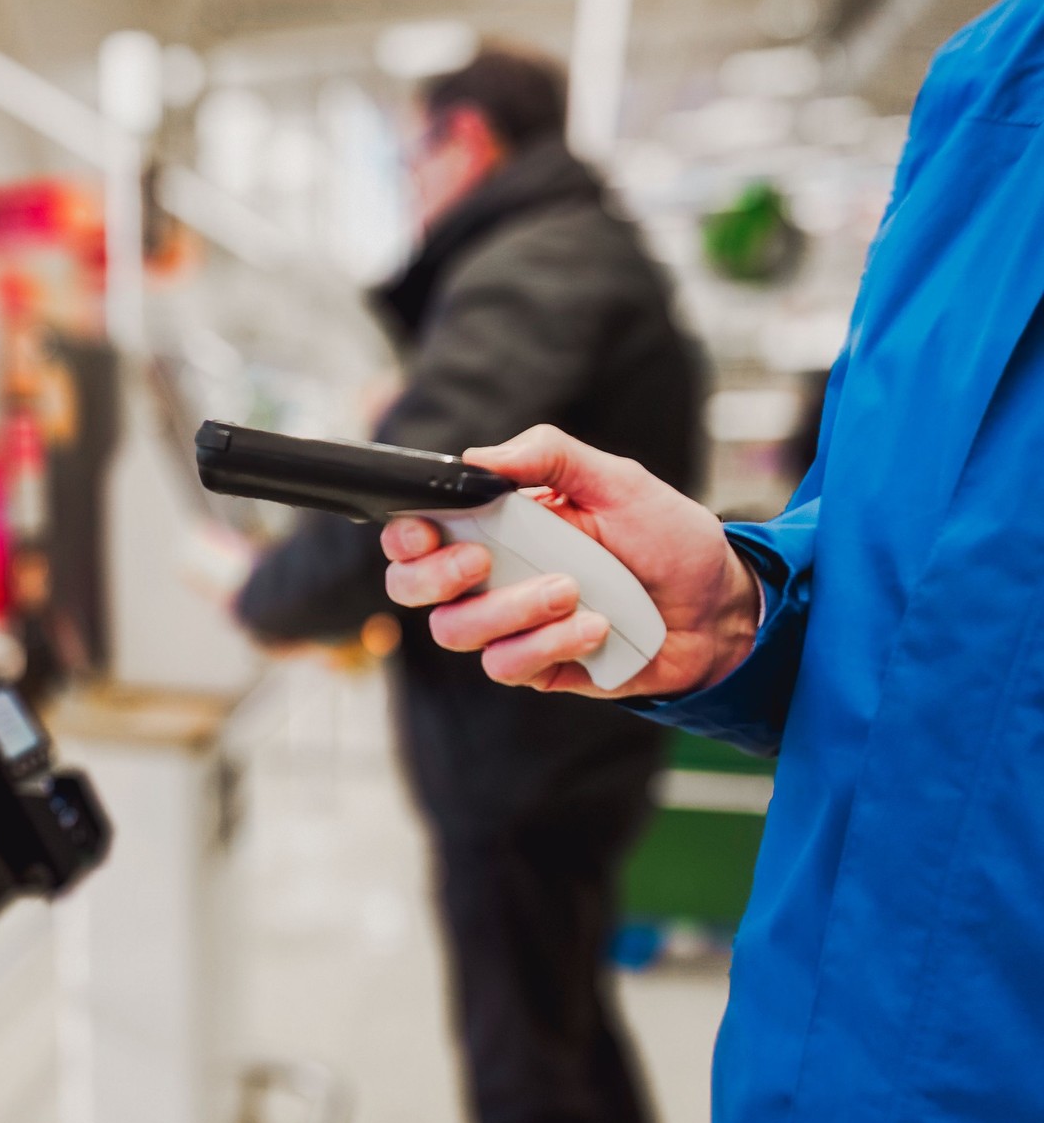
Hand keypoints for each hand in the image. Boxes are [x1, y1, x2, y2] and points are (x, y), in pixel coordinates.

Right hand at [380, 425, 762, 698]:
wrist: (718, 607)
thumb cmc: (668, 540)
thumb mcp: (618, 480)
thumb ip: (551, 455)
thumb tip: (479, 457)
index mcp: (498, 525)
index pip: (418, 533)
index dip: (404, 535)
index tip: (429, 530)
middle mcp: (492, 577)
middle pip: (411, 589)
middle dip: (433, 577)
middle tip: (480, 561)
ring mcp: (511, 625)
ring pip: (457, 631)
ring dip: (510, 610)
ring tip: (574, 591)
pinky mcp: (537, 666)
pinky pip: (507, 665)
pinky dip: (549, 644)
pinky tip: (596, 627)